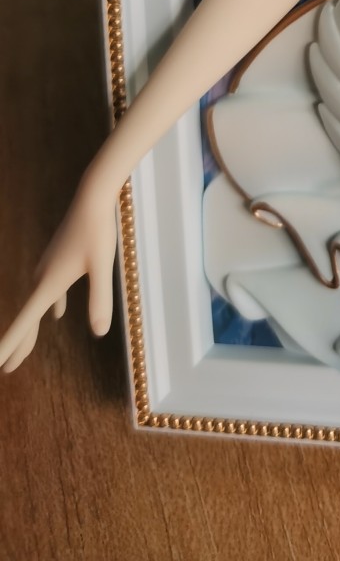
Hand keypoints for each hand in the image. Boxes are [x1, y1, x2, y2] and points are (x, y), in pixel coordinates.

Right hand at [0, 171, 118, 371]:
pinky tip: (58, 314)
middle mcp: (42, 277)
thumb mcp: (101, 267)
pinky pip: (49, 291)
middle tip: (8, 370)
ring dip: (31, 328)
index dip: (10, 346)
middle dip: (18, 344)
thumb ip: (100, 300)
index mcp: (48, 284)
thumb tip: (99, 333)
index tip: (1, 367)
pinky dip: (49, 307)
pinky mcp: (57, 259)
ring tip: (26, 349)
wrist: (93, 197)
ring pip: (36, 305)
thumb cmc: (97, 230)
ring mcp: (48, 267)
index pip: (24, 323)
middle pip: (27, 319)